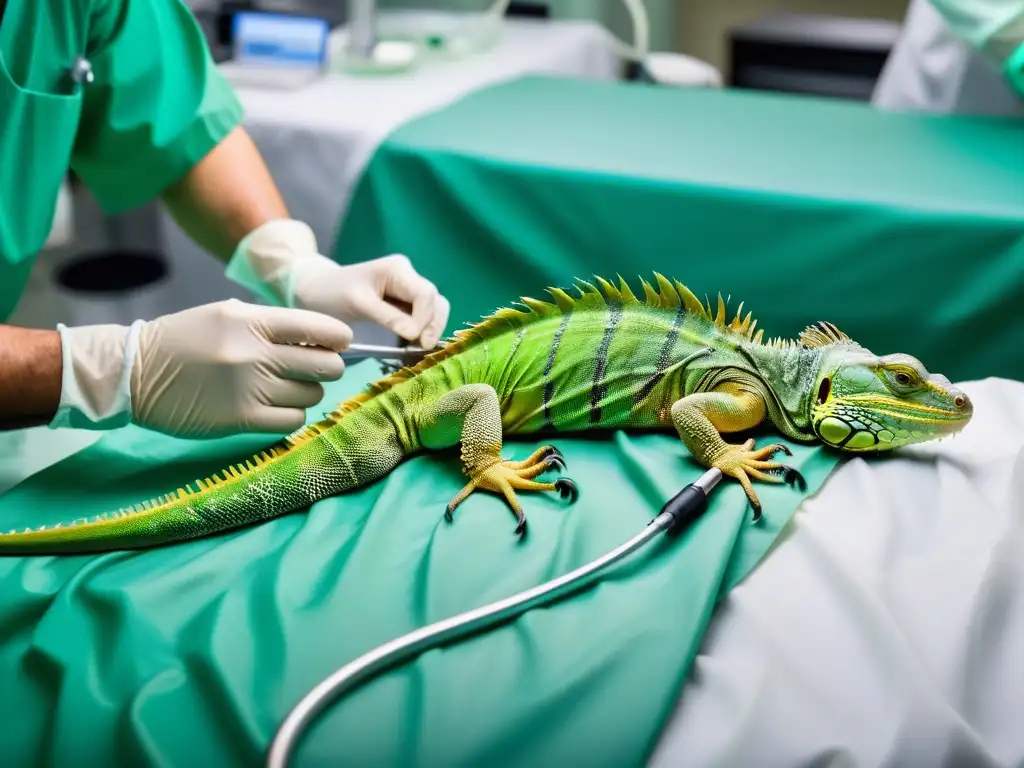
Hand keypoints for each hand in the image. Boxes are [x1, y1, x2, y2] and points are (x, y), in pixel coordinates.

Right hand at [51, 300, 351, 437]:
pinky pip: (292, 421)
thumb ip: (274, 324)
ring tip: (283, 388)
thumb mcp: (228, 314)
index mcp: (253, 321)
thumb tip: (323, 339)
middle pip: (326, 367)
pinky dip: (290, 415)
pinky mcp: (240, 420)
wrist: (135, 372)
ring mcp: (249, 389)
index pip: (322, 330)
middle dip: (328, 368)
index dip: (339, 339)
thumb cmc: (186, 339)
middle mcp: (255, 354)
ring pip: (312, 396)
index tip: (336, 345)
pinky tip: (275, 408)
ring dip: (306, 393)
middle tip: (311, 370)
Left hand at [225, 219, 449, 348]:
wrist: (315, 291)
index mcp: (397, 269)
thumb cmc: (331, 293)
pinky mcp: (404, 304)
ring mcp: (407, 290)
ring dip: (429, 331)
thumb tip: (414, 333)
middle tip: (420, 351)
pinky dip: (421, 334)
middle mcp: (408, 276)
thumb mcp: (356, 304)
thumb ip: (387, 316)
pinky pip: (422, 318)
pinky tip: (412, 349)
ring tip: (417, 351)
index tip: (416, 342)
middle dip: (432, 327)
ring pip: (434, 310)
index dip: (425, 320)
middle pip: (435, 302)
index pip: (425, 295)